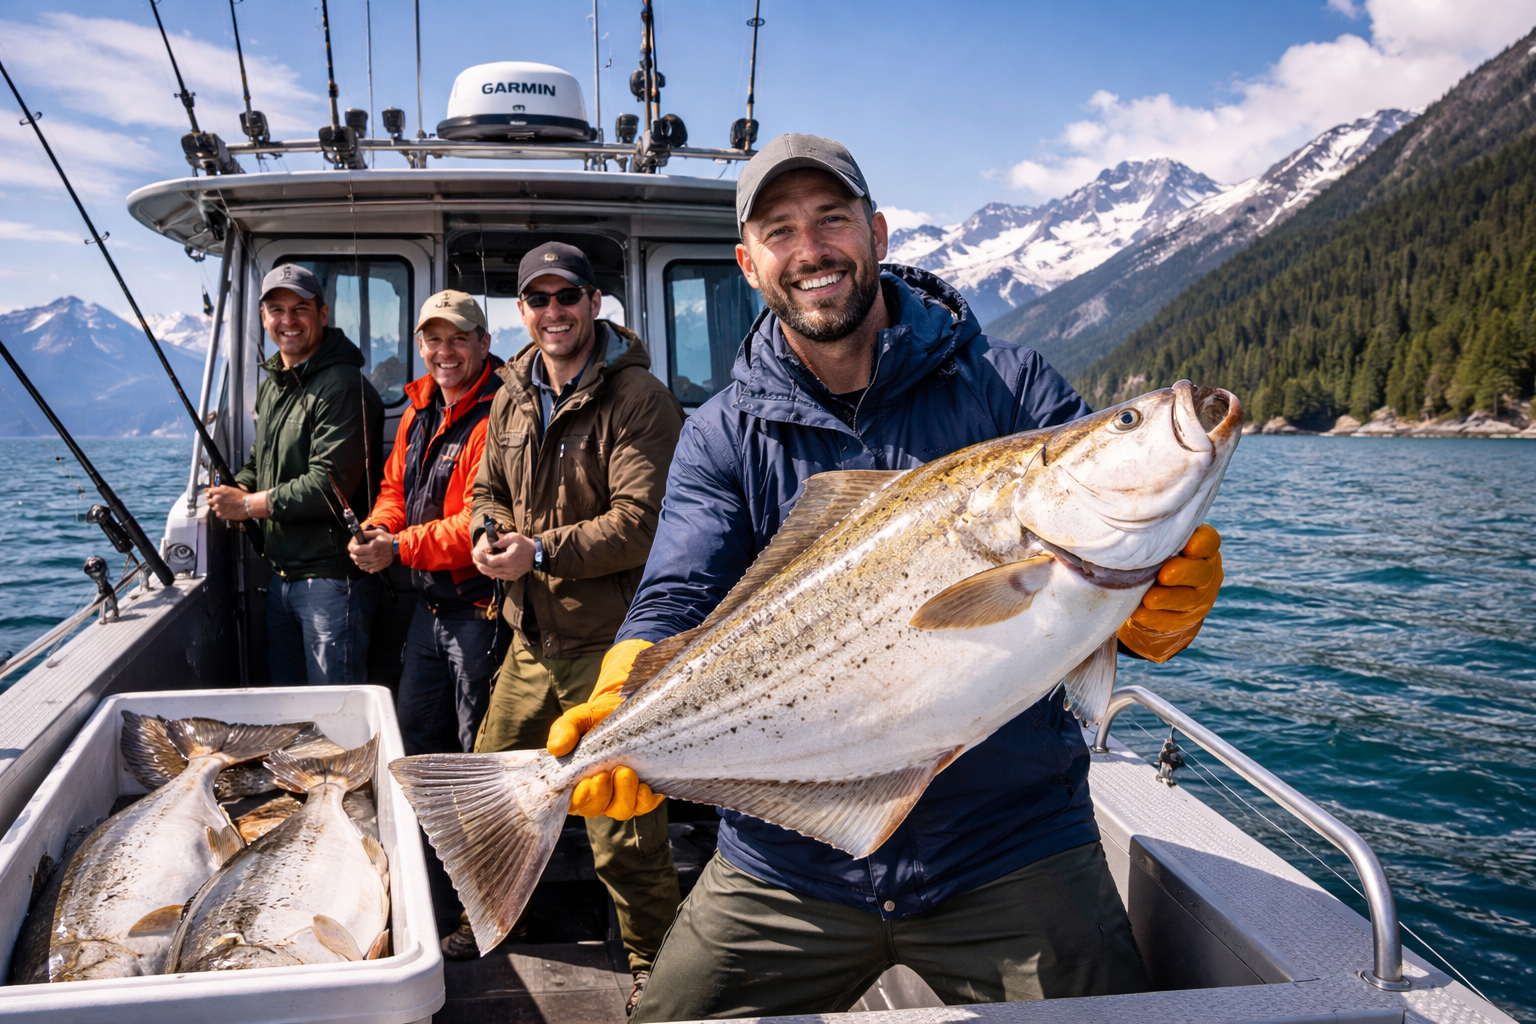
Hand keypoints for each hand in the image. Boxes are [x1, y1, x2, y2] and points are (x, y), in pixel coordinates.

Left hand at [206, 484, 265, 520]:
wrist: (248, 505)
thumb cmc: (241, 496)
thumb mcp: (231, 489)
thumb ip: (221, 489)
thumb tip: (216, 489)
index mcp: (218, 491)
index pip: (209, 492)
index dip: (211, 494)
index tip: (213, 495)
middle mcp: (216, 499)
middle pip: (209, 501)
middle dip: (214, 501)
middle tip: (222, 502)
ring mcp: (218, 508)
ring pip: (214, 508)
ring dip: (218, 508)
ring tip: (226, 507)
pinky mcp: (221, 515)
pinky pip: (218, 514)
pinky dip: (222, 513)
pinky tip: (228, 511)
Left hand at [350, 527, 394, 572]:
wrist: (398, 548)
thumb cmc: (388, 540)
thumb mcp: (377, 533)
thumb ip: (366, 534)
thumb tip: (357, 534)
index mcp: (372, 548)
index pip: (355, 551)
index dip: (352, 547)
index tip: (353, 545)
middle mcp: (373, 557)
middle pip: (356, 559)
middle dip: (353, 555)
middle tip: (354, 552)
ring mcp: (375, 564)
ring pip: (361, 565)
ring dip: (357, 561)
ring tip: (359, 556)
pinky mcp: (378, 568)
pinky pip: (367, 570)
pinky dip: (364, 567)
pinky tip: (365, 562)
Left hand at [472, 530, 534, 580]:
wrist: (536, 555)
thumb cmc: (525, 545)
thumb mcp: (513, 537)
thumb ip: (500, 540)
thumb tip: (490, 544)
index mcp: (507, 559)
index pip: (489, 561)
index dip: (481, 557)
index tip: (478, 551)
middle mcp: (508, 569)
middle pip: (487, 569)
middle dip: (478, 563)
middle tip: (474, 556)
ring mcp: (509, 575)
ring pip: (491, 574)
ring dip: (482, 568)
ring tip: (477, 561)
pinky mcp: (511, 577)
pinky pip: (497, 576)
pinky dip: (490, 571)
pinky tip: (487, 565)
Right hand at [548, 639, 663, 819]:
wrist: (627, 711)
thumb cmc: (598, 719)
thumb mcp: (580, 718)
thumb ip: (565, 729)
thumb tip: (556, 748)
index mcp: (575, 782)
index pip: (573, 802)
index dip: (579, 798)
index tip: (587, 781)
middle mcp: (598, 794)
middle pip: (596, 809)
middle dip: (601, 795)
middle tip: (605, 774)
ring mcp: (622, 796)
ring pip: (621, 810)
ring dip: (623, 796)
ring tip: (625, 772)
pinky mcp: (644, 793)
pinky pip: (644, 805)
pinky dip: (644, 799)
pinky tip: (644, 785)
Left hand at [1118, 523, 1222, 662]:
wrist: (1159, 599)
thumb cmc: (1154, 558)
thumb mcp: (1159, 543)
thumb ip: (1153, 533)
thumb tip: (1120, 517)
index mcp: (1202, 548)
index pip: (1209, 541)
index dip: (1201, 544)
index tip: (1188, 546)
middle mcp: (1205, 572)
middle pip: (1201, 573)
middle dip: (1183, 573)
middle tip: (1164, 574)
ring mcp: (1198, 598)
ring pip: (1187, 599)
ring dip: (1167, 599)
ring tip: (1149, 598)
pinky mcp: (1184, 620)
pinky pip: (1171, 620)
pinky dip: (1154, 618)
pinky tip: (1139, 613)